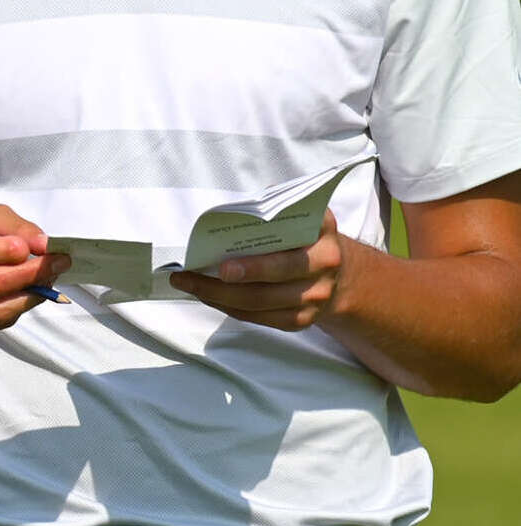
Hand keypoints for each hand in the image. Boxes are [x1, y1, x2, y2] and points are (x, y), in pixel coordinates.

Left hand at [168, 213, 346, 329]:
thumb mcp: (299, 213)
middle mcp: (324, 266)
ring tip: (187, 284)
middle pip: (273, 279)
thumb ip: (273, 206)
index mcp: (323, 233)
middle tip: (194, 277)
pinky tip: (206, 295)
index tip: (225, 267)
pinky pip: (259, 317)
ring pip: (260, 302)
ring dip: (218, 295)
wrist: (339, 275)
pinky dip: (228, 307)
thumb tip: (235, 210)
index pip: (291, 247)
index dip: (258, 264)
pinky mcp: (301, 319)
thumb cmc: (304, 236)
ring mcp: (315, 298)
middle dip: (231, 281)